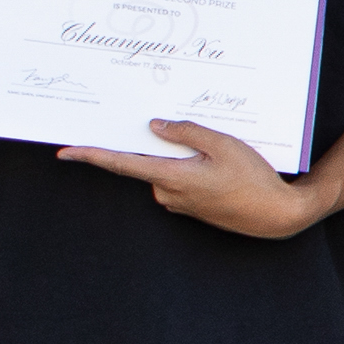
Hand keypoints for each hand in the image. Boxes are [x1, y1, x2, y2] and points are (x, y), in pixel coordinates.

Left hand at [60, 120, 319, 237]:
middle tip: (193, 135)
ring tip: (221, 155)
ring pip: (168, 169)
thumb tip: (155, 127)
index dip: (92, 156)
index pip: (121, 163)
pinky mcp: (190, 207)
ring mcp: (178, 203)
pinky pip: (181, 180)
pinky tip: (221, 168)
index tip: (66, 152)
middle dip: (166, 144)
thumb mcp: (223, 145)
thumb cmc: (253, 181)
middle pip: (151, 159)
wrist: (277, 216)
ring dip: (185, 157)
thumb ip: (186, 132)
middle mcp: (167, 193)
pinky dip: (194, 170)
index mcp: (170, 177)